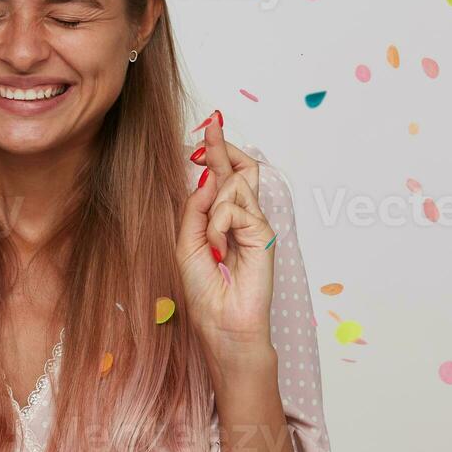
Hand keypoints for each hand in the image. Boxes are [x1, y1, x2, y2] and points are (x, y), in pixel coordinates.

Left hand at [176, 112, 276, 368]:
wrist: (223, 325)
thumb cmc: (205, 293)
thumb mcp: (188, 244)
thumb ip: (195, 209)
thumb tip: (206, 175)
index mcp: (224, 222)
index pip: (225, 179)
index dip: (217, 152)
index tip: (209, 127)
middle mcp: (243, 219)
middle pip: (239, 170)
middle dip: (222, 148)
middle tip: (212, 126)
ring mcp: (255, 225)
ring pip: (233, 186)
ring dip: (212, 208)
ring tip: (213, 244)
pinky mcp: (263, 233)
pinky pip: (232, 209)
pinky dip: (218, 225)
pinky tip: (219, 250)